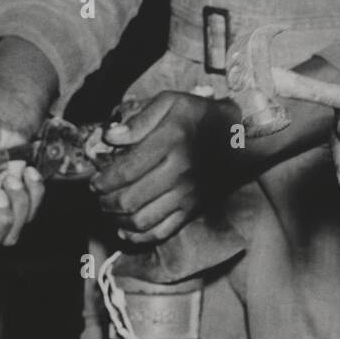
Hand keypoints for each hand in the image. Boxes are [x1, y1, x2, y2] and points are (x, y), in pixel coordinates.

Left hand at [91, 92, 241, 245]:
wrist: (243, 137)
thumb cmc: (204, 117)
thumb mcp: (174, 102)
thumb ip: (140, 118)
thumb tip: (111, 138)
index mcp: (171, 142)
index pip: (124, 171)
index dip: (102, 181)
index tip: (95, 181)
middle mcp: (179, 171)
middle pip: (129, 200)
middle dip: (105, 201)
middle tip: (100, 196)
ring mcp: (188, 194)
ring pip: (141, 220)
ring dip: (117, 220)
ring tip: (111, 210)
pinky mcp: (194, 209)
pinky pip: (161, 232)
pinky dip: (138, 236)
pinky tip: (127, 228)